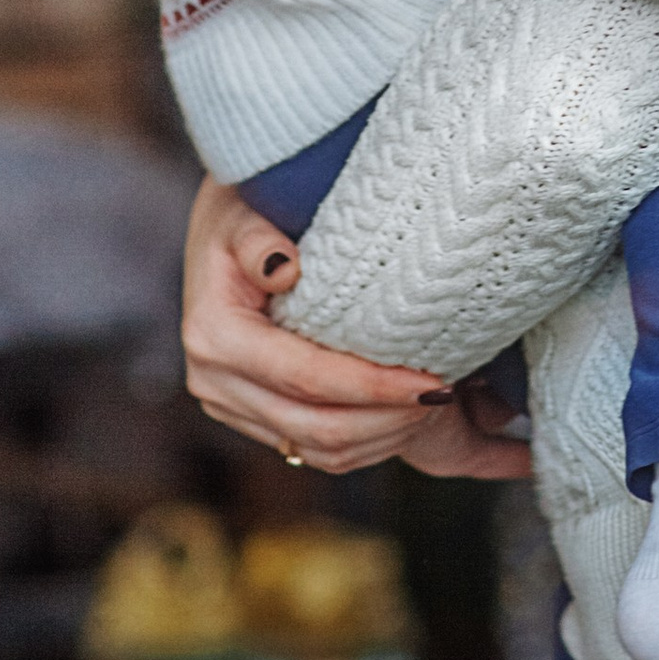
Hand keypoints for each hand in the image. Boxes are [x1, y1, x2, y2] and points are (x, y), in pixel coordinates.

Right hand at [180, 178, 533, 478]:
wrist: (222, 226)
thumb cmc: (246, 208)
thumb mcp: (245, 210)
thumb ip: (260, 238)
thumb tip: (284, 268)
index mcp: (215, 334)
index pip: (305, 377)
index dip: (373, 386)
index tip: (433, 379)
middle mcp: (213, 380)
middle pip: (314, 426)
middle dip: (387, 419)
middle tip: (445, 395)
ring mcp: (228, 405)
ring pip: (315, 450)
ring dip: (381, 438)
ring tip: (433, 407)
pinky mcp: (248, 416)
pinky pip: (310, 451)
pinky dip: (363, 443)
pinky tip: (403, 416)